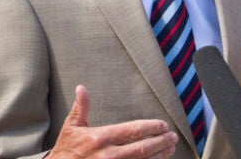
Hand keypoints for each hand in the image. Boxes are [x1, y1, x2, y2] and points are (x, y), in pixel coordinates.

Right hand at [48, 85, 178, 158]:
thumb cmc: (66, 149)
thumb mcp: (71, 126)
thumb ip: (81, 107)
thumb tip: (81, 87)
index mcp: (101, 137)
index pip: (133, 131)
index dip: (151, 127)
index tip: (163, 125)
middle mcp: (109, 155)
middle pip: (143, 148)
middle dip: (161, 142)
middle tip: (173, 137)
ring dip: (160, 156)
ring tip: (171, 148)